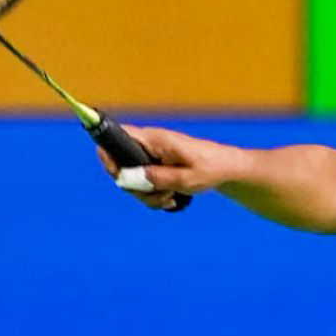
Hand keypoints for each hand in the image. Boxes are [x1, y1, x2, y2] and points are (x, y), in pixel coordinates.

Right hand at [95, 124, 240, 209]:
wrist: (228, 169)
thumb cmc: (211, 168)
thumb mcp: (187, 179)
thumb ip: (157, 178)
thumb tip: (127, 178)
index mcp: (156, 140)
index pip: (117, 135)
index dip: (108, 154)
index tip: (119, 176)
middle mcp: (150, 145)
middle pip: (120, 165)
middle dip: (133, 187)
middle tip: (158, 197)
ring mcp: (152, 156)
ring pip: (133, 179)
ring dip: (147, 195)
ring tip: (170, 199)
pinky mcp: (157, 166)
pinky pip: (145, 182)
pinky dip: (154, 194)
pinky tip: (171, 200)